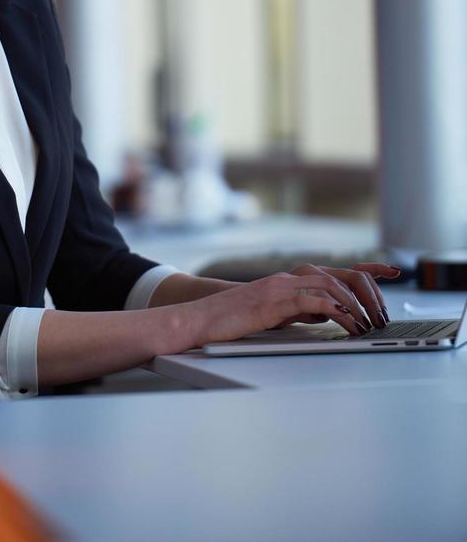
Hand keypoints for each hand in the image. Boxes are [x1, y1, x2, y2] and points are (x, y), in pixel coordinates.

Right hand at [192, 262, 400, 345]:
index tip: (391, 273)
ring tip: (369, 324)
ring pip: (332, 286)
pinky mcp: (276, 301)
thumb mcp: (275, 313)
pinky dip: (337, 310)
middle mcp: (290, 277)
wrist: (202, 318)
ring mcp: (282, 286)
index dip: (366, 271)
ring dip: (356, 305)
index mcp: (291, 280)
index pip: (336, 270)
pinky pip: (315, 301)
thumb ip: (299, 309)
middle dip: (369, 291)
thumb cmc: (233, 319)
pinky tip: (348, 321)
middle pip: (341, 275)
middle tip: (382, 313)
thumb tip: (325, 313)